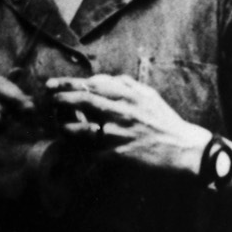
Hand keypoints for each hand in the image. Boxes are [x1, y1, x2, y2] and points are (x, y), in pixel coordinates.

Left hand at [41, 71, 208, 171]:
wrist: (182, 148)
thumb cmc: (164, 120)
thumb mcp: (149, 95)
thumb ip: (127, 84)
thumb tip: (106, 78)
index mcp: (129, 95)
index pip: (93, 84)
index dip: (69, 83)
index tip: (53, 84)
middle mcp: (122, 112)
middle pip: (84, 100)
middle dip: (62, 98)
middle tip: (49, 98)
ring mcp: (119, 134)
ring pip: (82, 127)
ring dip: (66, 125)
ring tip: (59, 124)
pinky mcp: (118, 154)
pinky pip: (91, 150)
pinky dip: (79, 147)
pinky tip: (73, 145)